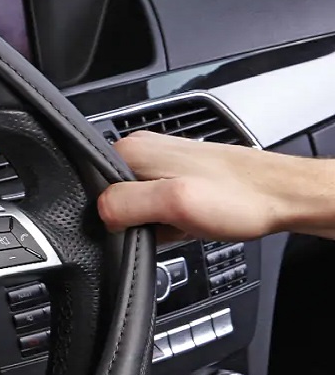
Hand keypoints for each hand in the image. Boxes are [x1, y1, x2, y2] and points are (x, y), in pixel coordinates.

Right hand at [98, 130, 334, 239]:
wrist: (282, 196)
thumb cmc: (240, 197)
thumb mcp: (173, 203)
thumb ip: (126, 205)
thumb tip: (99, 212)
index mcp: (130, 151)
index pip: (93, 190)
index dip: (111, 216)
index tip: (141, 223)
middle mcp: (142, 150)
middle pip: (112, 199)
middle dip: (134, 221)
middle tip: (164, 224)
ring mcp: (160, 162)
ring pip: (134, 206)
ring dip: (153, 222)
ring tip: (179, 222)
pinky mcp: (176, 175)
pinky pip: (154, 206)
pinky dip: (167, 220)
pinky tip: (186, 221)